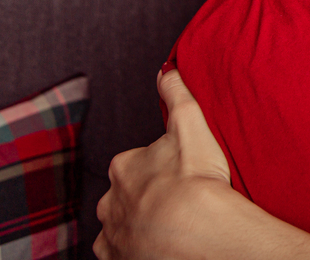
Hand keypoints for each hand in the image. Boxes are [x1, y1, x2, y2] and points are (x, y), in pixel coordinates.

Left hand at [94, 69, 230, 259]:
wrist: (199, 232)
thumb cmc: (197, 179)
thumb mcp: (190, 124)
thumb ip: (176, 94)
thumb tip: (166, 69)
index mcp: (124, 166)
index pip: (136, 163)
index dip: (161, 168)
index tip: (182, 174)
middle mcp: (110, 200)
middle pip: (126, 195)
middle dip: (146, 197)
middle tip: (178, 201)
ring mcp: (113, 233)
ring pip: (121, 224)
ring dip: (139, 224)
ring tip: (171, 225)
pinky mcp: (117, 259)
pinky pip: (120, 253)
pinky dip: (134, 249)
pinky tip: (158, 244)